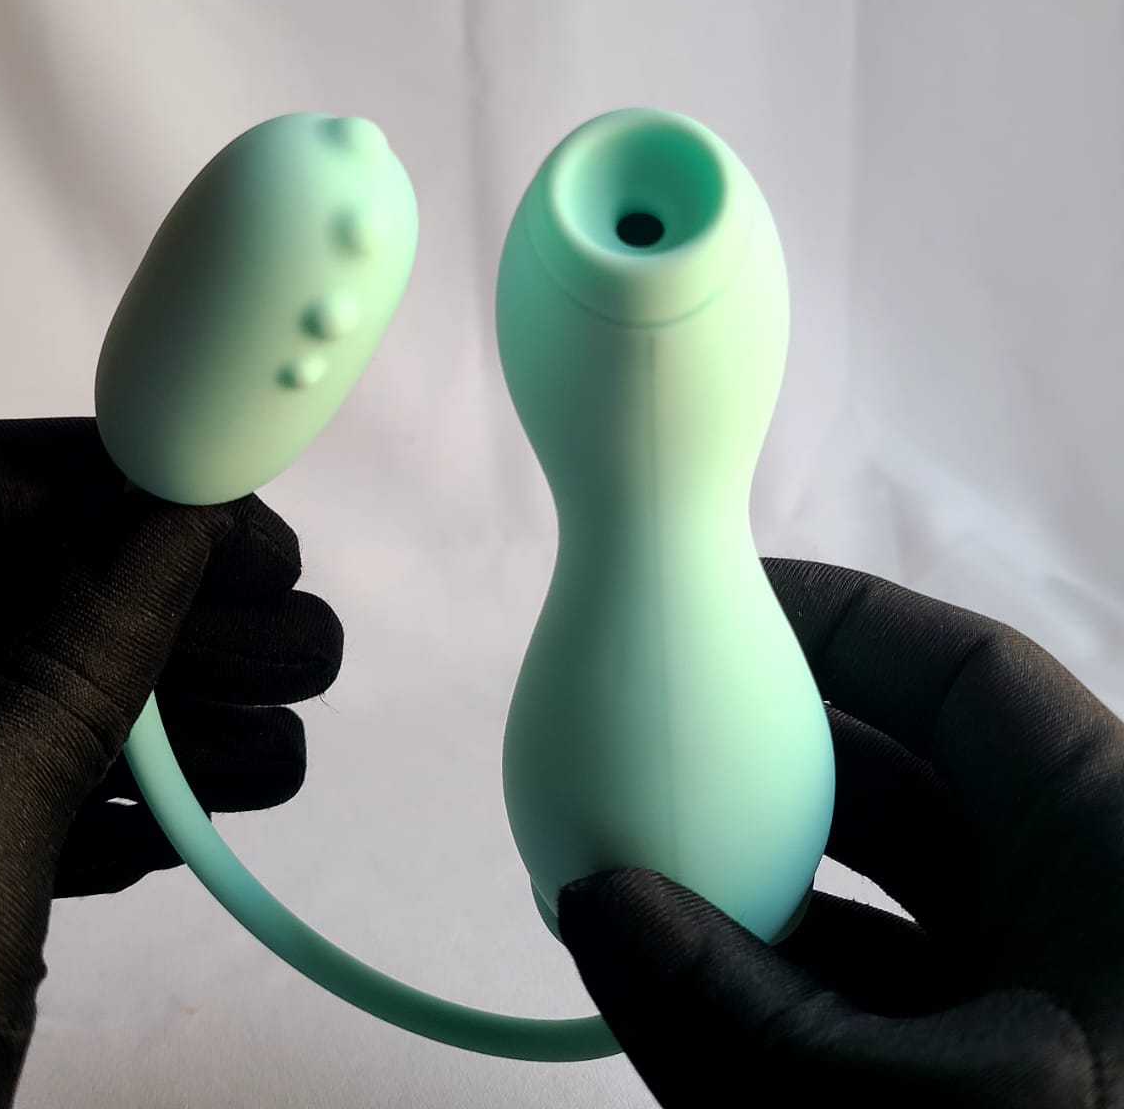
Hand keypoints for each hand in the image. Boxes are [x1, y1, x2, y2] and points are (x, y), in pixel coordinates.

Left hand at [0, 418, 341, 1107]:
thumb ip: (94, 636)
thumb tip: (190, 512)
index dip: (119, 482)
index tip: (244, 523)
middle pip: (19, 591)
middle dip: (173, 622)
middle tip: (299, 644)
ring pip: (30, 693)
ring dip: (167, 724)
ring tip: (283, 753)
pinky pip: (14, 780)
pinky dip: (110, 797)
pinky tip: (198, 820)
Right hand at [557, 558, 1123, 1108]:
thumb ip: (751, 1024)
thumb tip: (591, 904)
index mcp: (1119, 850)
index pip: (964, 678)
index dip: (836, 619)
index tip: (714, 600)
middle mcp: (1077, 910)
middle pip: (902, 775)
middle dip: (768, 751)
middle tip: (645, 730)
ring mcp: (1028, 1003)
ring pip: (867, 896)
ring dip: (748, 877)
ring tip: (629, 859)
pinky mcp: (977, 1079)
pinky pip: (852, 1002)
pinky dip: (763, 985)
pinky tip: (670, 980)